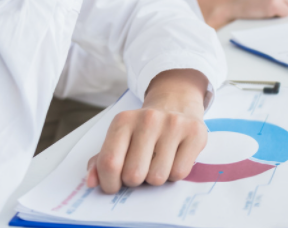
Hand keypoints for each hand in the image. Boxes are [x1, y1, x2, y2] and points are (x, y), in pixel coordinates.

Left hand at [86, 69, 208, 193]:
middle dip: (135, 180)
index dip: (110, 183)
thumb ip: (102, 160)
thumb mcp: (120, 138)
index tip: (114, 185)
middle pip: (133, 175)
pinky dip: (174, 173)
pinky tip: (173, 158)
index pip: (109, 162)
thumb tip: (91, 182)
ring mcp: (173, 124)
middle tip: (140, 168)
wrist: (176, 103)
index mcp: (123, 120)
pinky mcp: (195, 132)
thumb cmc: (144, 130)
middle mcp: (148, 118)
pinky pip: (179, 173)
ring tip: (157, 161)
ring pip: (157, 177)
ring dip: (155, 178)